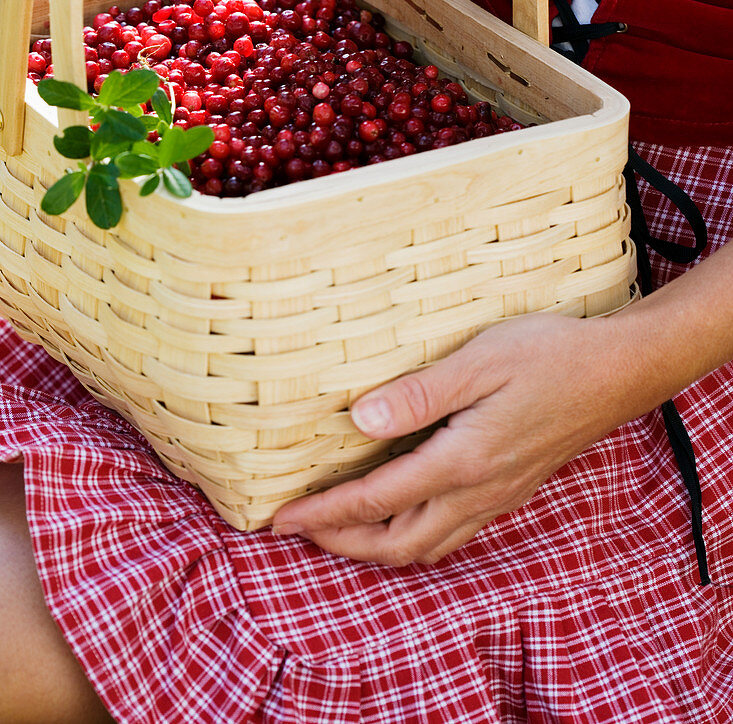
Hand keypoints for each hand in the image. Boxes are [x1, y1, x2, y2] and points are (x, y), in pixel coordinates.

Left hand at [272, 312, 643, 564]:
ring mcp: (497, 496)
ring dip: (374, 545)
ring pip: (425, 546)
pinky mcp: (510, 489)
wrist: (616, 372)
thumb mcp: (481, 361)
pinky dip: (410, 535)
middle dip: (341, 542)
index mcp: (464, 461)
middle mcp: (479, 492)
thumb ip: (420, 394)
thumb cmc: (549, 355)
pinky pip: (450, 534)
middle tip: (296, 528)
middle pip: (397, 543)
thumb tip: (359, 419)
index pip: (377, 501)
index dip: (324, 513)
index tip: (280, 519)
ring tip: (337, 527)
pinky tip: (399, 512)